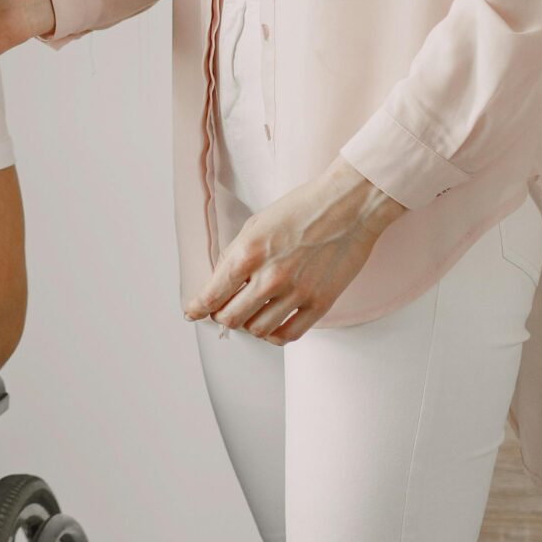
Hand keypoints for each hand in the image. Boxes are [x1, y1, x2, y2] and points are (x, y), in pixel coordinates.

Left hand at [185, 160, 404, 343]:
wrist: (348, 205)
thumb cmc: (302, 208)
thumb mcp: (256, 224)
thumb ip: (236, 255)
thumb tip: (221, 283)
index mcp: (248, 253)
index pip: (212, 295)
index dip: (197, 308)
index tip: (192, 313)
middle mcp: (269, 276)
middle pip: (230, 319)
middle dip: (222, 316)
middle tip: (225, 310)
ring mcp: (296, 292)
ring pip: (258, 330)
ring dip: (249, 325)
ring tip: (252, 314)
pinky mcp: (319, 303)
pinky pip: (288, 335)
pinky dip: (275, 335)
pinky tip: (273, 324)